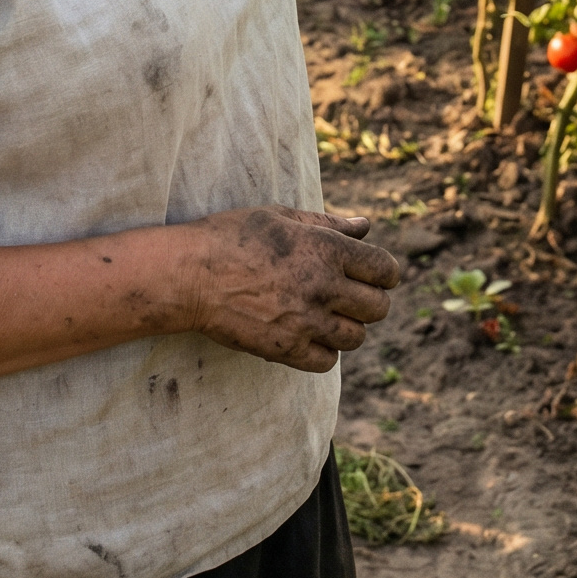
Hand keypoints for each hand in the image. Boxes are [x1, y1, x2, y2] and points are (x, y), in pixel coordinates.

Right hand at [180, 205, 400, 372]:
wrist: (191, 275)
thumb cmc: (234, 236)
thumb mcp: (282, 216)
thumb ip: (328, 223)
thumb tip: (366, 227)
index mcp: (326, 249)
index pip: (384, 270)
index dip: (385, 273)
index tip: (376, 275)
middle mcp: (323, 286)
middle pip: (378, 307)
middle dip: (371, 301)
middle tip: (352, 296)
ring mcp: (306, 321)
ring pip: (356, 337)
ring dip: (348, 327)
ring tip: (327, 316)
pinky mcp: (286, 349)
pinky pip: (327, 361)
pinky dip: (324, 351)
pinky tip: (309, 335)